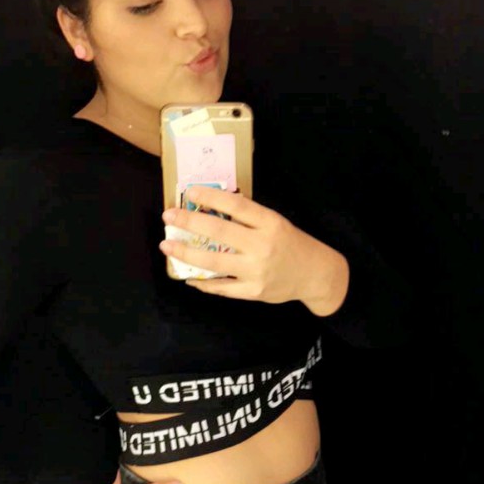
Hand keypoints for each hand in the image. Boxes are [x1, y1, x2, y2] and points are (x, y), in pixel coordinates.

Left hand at [160, 186, 348, 314]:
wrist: (316, 274)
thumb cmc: (291, 244)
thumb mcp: (276, 223)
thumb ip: (249, 218)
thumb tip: (211, 207)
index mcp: (269, 223)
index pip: (236, 206)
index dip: (211, 197)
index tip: (190, 191)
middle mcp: (263, 246)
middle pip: (220, 233)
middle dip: (190, 222)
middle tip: (168, 216)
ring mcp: (257, 271)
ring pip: (214, 263)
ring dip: (187, 253)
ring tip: (168, 246)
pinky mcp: (255, 291)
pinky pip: (223, 288)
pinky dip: (204, 283)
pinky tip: (190, 277)